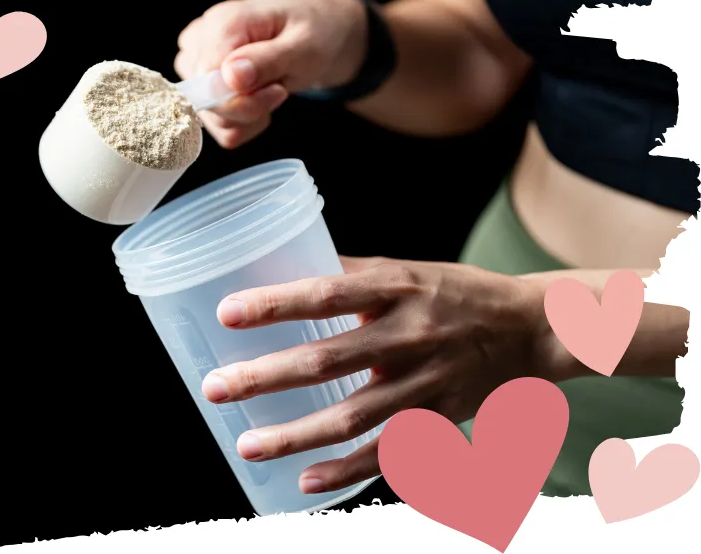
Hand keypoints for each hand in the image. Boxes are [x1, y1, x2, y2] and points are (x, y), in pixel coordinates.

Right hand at [174, 0, 368, 148]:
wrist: (319, 31)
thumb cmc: (314, 32)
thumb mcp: (305, 46)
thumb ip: (267, 61)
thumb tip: (229, 77)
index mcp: (222, 21)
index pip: (207, 79)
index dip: (242, 98)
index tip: (278, 90)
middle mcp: (200, 41)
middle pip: (204, 101)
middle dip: (248, 109)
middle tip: (279, 89)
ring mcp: (196, 63)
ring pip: (208, 117)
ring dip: (247, 117)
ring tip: (270, 89)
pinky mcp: (200, 84)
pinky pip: (214, 125)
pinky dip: (242, 123)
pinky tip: (260, 100)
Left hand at [199, 256, 563, 494]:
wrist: (533, 328)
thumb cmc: (458, 292)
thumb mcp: (408, 268)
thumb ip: (353, 274)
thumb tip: (288, 268)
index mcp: (399, 286)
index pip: (327, 293)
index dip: (276, 304)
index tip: (227, 312)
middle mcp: (410, 334)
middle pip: (328, 360)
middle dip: (266, 376)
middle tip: (215, 388)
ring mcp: (426, 381)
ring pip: (354, 416)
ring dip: (296, 434)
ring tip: (246, 444)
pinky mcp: (440, 417)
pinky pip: (390, 451)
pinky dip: (348, 470)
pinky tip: (307, 481)